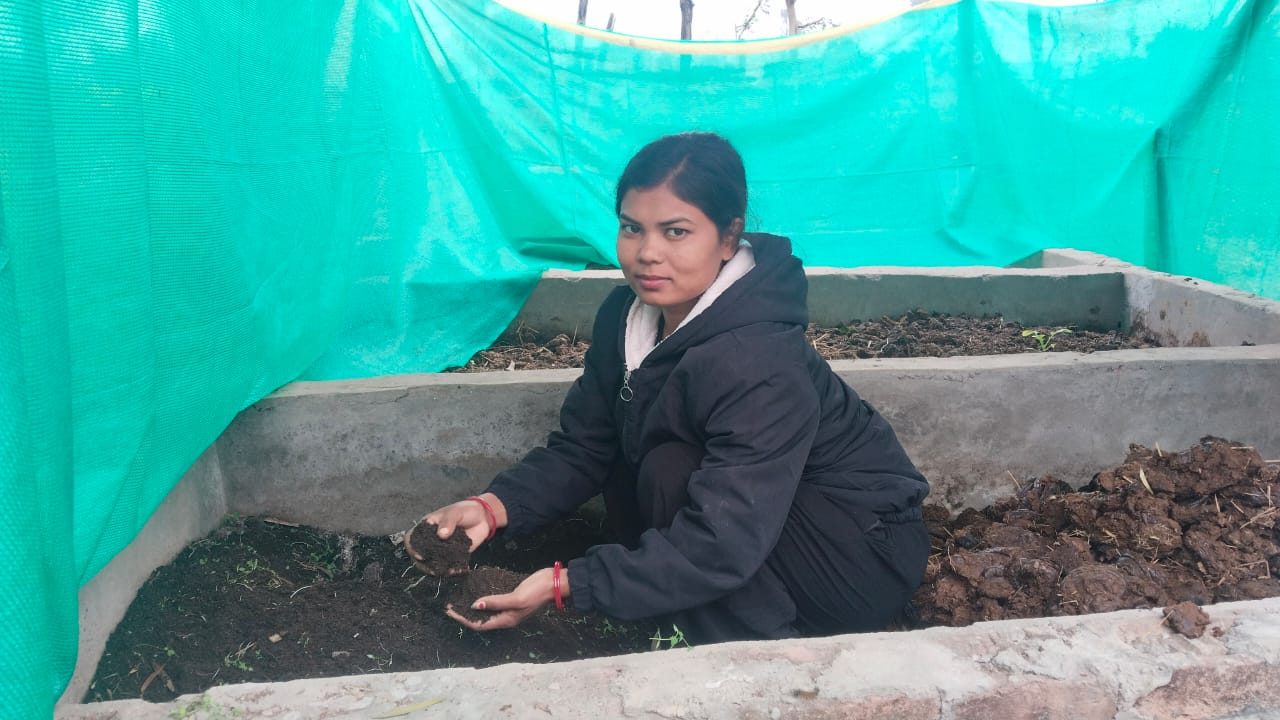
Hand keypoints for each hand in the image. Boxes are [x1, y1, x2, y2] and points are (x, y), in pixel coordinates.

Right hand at [404, 495, 507, 572]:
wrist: (483, 517)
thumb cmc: (465, 510)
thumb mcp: (455, 512)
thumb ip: (448, 522)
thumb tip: (441, 535)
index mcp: (426, 527)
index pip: (411, 538)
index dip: (412, 548)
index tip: (420, 556)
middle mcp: (431, 540)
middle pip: (420, 555)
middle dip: (424, 564)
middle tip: (433, 568)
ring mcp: (441, 549)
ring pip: (432, 563)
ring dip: (437, 569)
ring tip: (447, 571)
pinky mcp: (453, 556)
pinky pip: (448, 565)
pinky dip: (450, 570)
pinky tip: (456, 571)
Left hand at [446, 566, 567, 630]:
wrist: (555, 583)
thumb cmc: (536, 591)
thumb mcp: (516, 597)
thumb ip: (496, 602)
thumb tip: (475, 605)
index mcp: (506, 620)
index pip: (479, 624)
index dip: (463, 618)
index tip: (449, 611)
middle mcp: (506, 617)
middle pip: (480, 620)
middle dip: (464, 614)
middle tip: (449, 605)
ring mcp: (510, 609)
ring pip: (486, 612)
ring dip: (472, 607)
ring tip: (458, 600)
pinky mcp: (512, 599)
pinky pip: (493, 602)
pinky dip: (483, 599)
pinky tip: (476, 592)